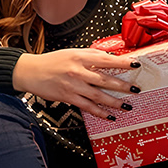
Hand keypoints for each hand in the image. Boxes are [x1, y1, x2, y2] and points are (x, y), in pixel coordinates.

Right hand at [11, 49, 140, 119]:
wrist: (31, 71)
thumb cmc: (52, 61)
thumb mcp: (72, 52)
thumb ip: (90, 55)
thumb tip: (110, 58)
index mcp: (80, 57)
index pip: (106, 60)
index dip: (122, 62)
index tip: (136, 64)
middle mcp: (77, 71)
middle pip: (105, 79)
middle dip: (122, 85)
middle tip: (135, 89)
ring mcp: (73, 85)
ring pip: (98, 95)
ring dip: (114, 102)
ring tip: (127, 105)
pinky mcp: (68, 97)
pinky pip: (87, 106)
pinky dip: (100, 112)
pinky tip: (109, 115)